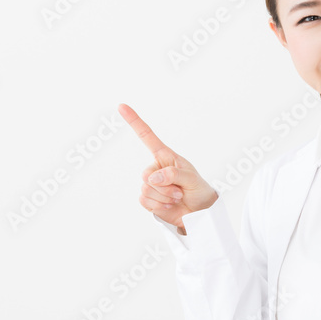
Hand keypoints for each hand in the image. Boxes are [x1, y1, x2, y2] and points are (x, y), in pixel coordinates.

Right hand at [118, 103, 218, 233]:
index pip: (146, 136)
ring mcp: (151, 184)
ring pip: (146, 190)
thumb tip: (152, 178)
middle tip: (179, 191)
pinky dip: (159, 206)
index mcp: (165, 156)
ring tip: (177, 198)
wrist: (199, 213)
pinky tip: (169, 205)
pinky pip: (145, 201)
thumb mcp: (191, 178)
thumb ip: (173, 174)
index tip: (121, 106)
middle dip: (164, 186)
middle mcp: (155, 168)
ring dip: (164, 197)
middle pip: (146, 174)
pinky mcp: (148, 199)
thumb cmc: (198, 190)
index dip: (134, 121)